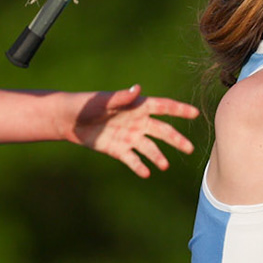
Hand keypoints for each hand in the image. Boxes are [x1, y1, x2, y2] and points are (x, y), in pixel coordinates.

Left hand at [69, 86, 198, 177]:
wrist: (67, 120)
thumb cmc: (86, 104)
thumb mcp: (103, 100)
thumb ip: (121, 97)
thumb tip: (137, 89)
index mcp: (138, 107)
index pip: (163, 107)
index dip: (179, 110)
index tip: (194, 113)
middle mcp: (138, 123)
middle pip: (163, 132)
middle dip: (176, 140)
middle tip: (189, 149)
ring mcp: (130, 137)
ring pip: (150, 148)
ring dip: (158, 157)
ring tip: (164, 166)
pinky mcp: (119, 150)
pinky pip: (133, 160)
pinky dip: (139, 166)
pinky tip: (145, 173)